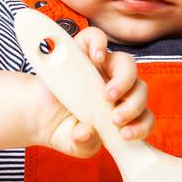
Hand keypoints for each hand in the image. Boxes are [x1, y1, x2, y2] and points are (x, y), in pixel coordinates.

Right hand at [23, 25, 155, 156]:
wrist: (36, 117)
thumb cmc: (64, 129)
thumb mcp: (76, 144)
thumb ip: (85, 144)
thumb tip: (87, 132)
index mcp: (122, 109)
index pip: (144, 114)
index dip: (143, 124)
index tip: (127, 135)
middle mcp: (115, 86)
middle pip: (140, 88)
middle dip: (134, 106)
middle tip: (116, 119)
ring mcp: (100, 67)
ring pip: (126, 64)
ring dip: (123, 80)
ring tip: (107, 96)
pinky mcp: (80, 52)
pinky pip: (95, 37)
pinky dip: (99, 43)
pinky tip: (97, 57)